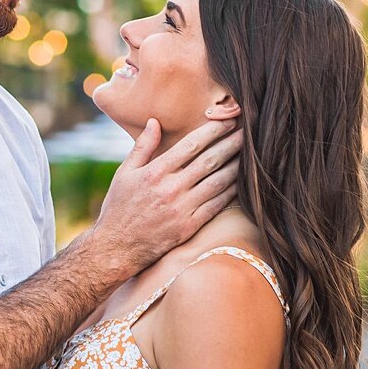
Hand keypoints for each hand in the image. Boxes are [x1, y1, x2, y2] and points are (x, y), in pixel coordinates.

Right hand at [95, 117, 241, 270]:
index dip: (212, 131)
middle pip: (209, 161)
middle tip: (248, 132)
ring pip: (218, 182)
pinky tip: (240, 182)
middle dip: (231, 144)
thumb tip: (155, 122)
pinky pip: (216, 205)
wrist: (117, 247)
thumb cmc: (119, 208)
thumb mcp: (124, 173)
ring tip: (250, 155)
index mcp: (155, 172)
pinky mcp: (189, 227)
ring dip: (236, 166)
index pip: (191, 145)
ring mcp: (182, 209)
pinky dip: (230, 192)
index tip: (227, 121)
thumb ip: (142, 147)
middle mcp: (171, 189)